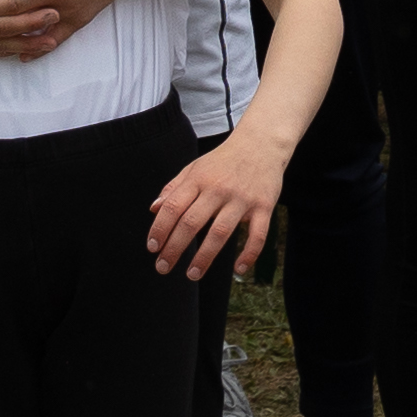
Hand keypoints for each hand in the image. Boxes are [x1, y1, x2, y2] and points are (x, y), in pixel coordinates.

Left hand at [150, 133, 287, 278]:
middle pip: (192, 222)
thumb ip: (174, 188)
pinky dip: (249, 254)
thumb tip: (154, 209)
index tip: (152, 248)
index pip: (173, 206)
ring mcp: (242, 198)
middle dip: (174, 248)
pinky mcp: (264, 206)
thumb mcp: (195, 167)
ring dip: (204, 257)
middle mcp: (218, 188)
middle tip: (163, 267)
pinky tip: (239, 269)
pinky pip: (258, 234)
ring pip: (221, 232)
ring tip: (192, 274)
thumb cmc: (224, 159)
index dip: (159, 229)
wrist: (262, 143)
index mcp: (199, 179)